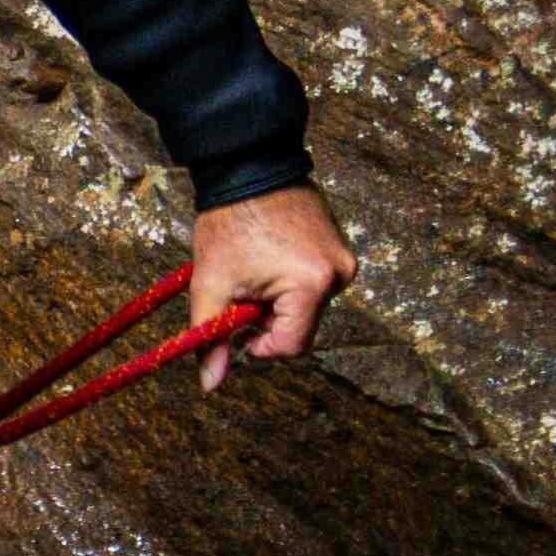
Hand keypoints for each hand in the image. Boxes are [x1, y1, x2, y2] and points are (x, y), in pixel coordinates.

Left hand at [184, 185, 350, 389]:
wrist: (249, 170)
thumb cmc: (229, 225)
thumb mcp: (211, 287)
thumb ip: (210, 339)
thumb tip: (210, 385)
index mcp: (312, 286)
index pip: (291, 346)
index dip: (258, 345)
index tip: (236, 326)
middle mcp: (339, 275)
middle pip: (300, 327)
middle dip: (266, 320)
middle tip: (242, 289)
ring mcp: (345, 261)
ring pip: (306, 308)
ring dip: (277, 302)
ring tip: (256, 269)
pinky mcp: (342, 251)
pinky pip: (315, 286)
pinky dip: (290, 285)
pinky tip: (270, 259)